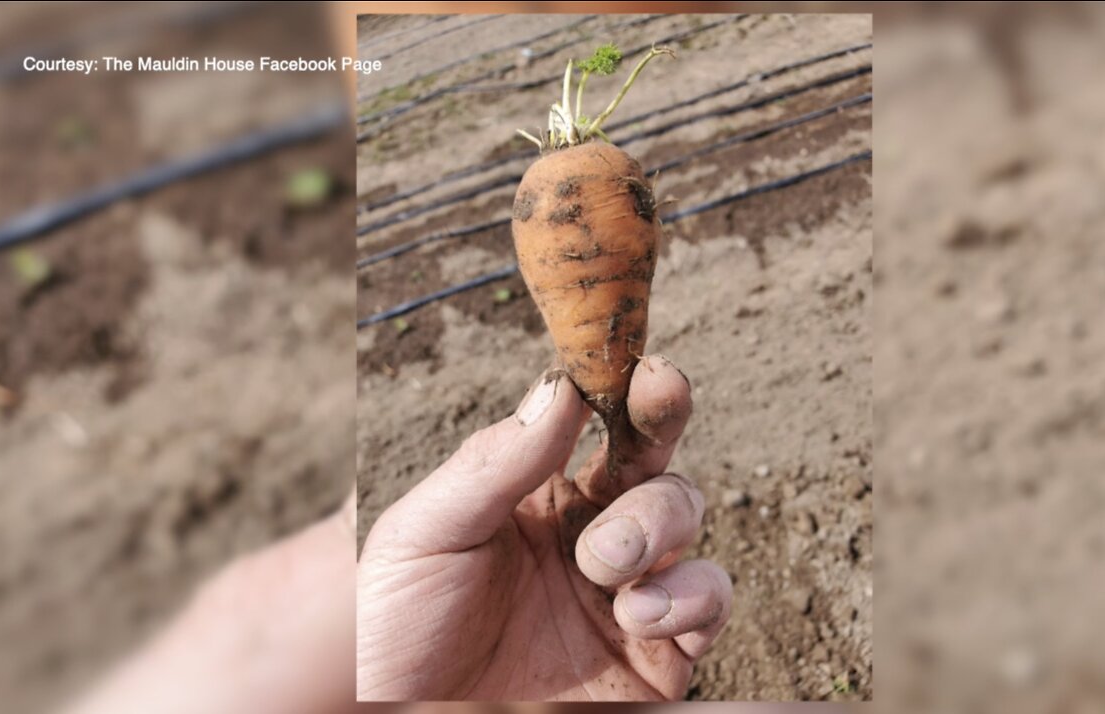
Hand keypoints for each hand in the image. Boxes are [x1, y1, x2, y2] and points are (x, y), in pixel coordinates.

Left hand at [356, 355, 731, 700]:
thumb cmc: (397, 630)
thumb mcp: (423, 534)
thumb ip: (493, 463)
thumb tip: (560, 386)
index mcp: (533, 493)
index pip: (593, 419)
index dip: (624, 384)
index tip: (644, 365)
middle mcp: (587, 532)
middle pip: (651, 456)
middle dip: (660, 426)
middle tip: (641, 431)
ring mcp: (625, 589)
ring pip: (685, 518)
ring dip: (659, 523)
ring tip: (604, 563)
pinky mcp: (655, 653)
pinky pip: (707, 603)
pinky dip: (692, 595)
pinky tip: (640, 612)